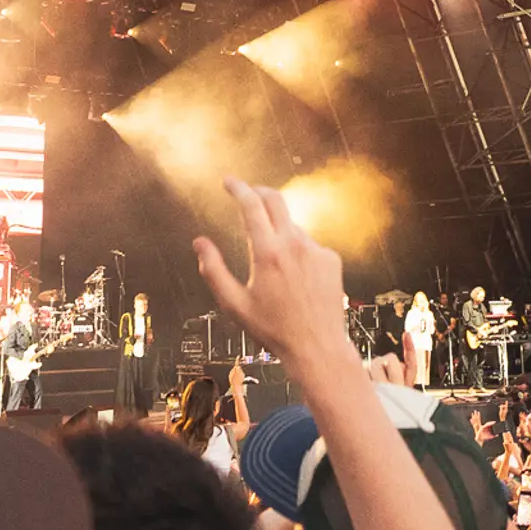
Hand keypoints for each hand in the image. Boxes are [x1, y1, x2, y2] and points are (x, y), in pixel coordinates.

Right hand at [193, 183, 356, 385]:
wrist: (317, 347)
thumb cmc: (273, 330)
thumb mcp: (234, 304)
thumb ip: (213, 270)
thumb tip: (199, 243)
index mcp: (268, 253)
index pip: (251, 206)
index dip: (238, 188)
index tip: (228, 182)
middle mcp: (295, 245)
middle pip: (275, 200)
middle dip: (258, 192)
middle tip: (246, 194)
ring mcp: (316, 250)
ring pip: (292, 226)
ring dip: (277, 231)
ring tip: (271, 266)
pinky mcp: (331, 259)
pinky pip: (309, 245)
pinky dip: (296, 251)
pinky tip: (294, 279)